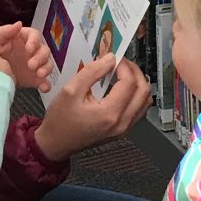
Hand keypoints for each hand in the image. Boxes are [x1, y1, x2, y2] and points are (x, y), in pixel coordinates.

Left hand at [0, 22, 52, 92]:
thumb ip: (5, 31)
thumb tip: (19, 24)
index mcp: (24, 39)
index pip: (35, 36)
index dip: (34, 41)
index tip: (29, 49)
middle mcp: (32, 51)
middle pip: (44, 51)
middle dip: (40, 57)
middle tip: (31, 65)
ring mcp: (35, 65)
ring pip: (47, 64)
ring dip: (46, 69)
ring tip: (39, 74)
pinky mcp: (35, 78)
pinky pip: (45, 81)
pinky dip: (46, 85)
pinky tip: (43, 88)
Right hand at [34, 56, 151, 160]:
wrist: (56, 143)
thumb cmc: (59, 120)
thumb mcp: (70, 90)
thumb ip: (92, 72)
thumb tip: (110, 59)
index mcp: (109, 113)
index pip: (129, 83)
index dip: (124, 66)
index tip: (115, 57)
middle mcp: (121, 123)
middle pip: (144, 91)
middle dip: (135, 72)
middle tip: (122, 63)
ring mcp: (124, 129)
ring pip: (145, 101)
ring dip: (138, 84)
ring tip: (123, 74)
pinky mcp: (122, 131)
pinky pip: (139, 110)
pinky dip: (135, 96)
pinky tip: (122, 88)